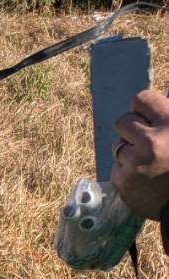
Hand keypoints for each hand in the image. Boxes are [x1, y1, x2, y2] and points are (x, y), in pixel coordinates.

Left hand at [115, 90, 168, 219]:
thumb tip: (162, 96)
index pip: (141, 98)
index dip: (145, 108)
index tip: (150, 116)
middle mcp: (151, 140)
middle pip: (123, 121)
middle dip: (133, 130)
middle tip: (148, 141)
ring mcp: (135, 162)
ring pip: (118, 146)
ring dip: (131, 152)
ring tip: (152, 163)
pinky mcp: (123, 181)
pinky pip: (117, 168)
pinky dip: (128, 172)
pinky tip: (145, 179)